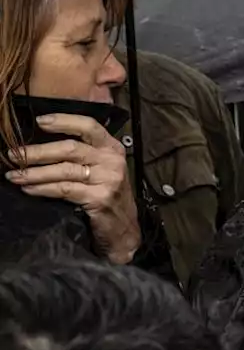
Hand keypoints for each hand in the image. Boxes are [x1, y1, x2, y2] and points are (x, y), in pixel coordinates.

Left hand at [6, 113, 139, 263]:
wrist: (124, 228)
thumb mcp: (101, 169)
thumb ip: (83, 155)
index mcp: (112, 148)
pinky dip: (42, 189)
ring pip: (64, 170)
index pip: (89, 126)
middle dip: (38, 151)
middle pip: (70, 148)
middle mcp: (111, 160)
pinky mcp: (99, 198)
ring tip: (13, 175)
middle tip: (14, 154)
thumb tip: (42, 145)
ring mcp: (107, 179)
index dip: (64, 121)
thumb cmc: (107, 194)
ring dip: (34, 172)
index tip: (39, 121)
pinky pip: (64, 190)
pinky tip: (28, 189)